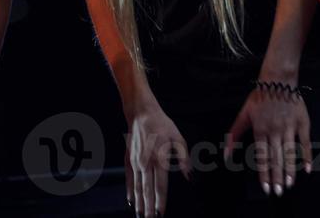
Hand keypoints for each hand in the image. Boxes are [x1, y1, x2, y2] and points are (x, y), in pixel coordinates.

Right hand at [125, 101, 189, 217]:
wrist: (141, 112)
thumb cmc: (161, 124)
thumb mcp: (178, 138)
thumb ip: (185, 158)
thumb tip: (190, 175)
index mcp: (160, 159)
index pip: (160, 186)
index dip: (160, 202)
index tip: (161, 214)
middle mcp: (146, 163)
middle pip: (147, 190)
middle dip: (149, 207)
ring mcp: (136, 161)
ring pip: (137, 187)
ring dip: (139, 202)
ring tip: (140, 215)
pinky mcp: (129, 158)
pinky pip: (129, 178)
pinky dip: (130, 190)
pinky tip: (131, 200)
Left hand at [224, 86, 310, 197]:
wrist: (277, 81)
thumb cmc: (258, 99)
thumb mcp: (243, 115)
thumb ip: (234, 135)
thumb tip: (226, 154)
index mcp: (260, 130)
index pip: (262, 156)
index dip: (264, 173)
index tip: (266, 188)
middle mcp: (275, 131)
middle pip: (276, 158)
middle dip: (277, 177)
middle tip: (279, 192)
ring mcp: (290, 127)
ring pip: (290, 153)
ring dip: (290, 170)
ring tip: (290, 184)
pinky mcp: (302, 123)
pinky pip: (305, 142)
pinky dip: (308, 156)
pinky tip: (308, 169)